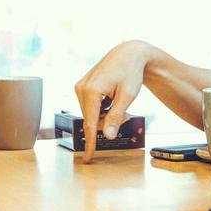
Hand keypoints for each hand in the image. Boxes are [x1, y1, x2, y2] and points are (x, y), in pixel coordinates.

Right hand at [74, 40, 148, 162]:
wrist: (129, 53)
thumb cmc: (130, 72)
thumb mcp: (128, 96)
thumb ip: (116, 117)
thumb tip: (107, 136)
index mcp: (91, 91)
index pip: (90, 124)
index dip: (91, 143)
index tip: (88, 157)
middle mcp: (81, 88)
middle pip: (91, 119)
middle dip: (107, 123)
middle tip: (126, 115)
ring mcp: (80, 86)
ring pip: (90, 114)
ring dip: (105, 116)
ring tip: (121, 105)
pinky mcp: (82, 86)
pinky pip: (89, 105)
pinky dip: (101, 109)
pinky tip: (112, 100)